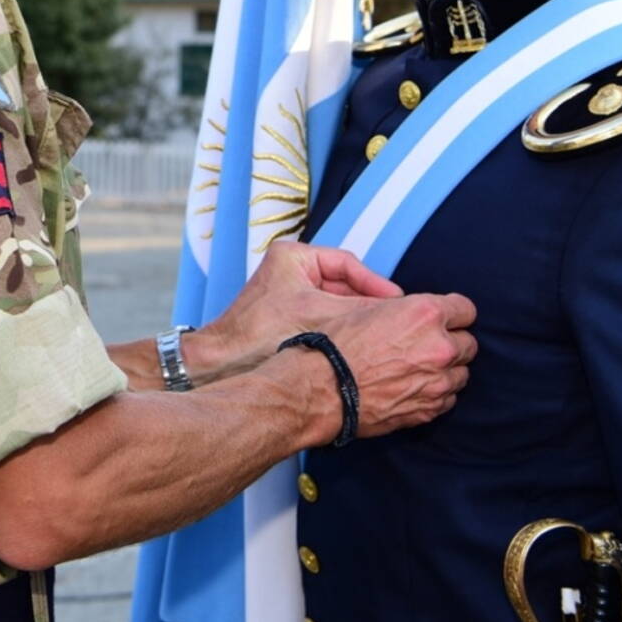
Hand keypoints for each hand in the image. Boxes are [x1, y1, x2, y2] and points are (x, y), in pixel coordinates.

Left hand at [192, 241, 403, 380]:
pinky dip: (340, 334)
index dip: (376, 286)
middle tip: (395, 322)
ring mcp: (286, 296)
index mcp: (293, 255)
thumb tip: (401, 310)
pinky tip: (357, 351)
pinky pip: (324, 322)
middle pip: (343, 286)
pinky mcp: (284, 320)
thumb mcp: (322, 318)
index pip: (348, 265)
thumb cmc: (259, 336)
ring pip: (335, 306)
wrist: (221, 366)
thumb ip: (362, 310)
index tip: (398, 304)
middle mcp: (288, 271)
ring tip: (380, 337)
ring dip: (356, 322)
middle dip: (368, 306)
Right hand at [300, 289, 476, 440]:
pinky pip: (448, 399)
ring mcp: (438, 382)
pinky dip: (436, 394)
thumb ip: (404, 312)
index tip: (445, 319)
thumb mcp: (369, 310)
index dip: (454, 314)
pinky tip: (413, 388)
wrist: (321, 387)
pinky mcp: (430, 409)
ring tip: (418, 370)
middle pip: (469, 343)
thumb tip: (418, 317)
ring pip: (461, 374)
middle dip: (451, 343)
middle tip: (426, 346)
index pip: (466, 310)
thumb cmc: (336, 346)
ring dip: (446, 371)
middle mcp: (440, 347)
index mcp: (426, 314)